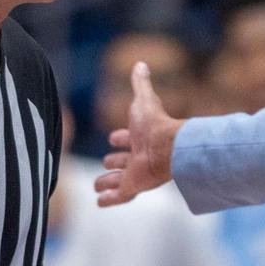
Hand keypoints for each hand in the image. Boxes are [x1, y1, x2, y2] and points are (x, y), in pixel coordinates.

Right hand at [95, 61, 183, 206]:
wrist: (168, 147)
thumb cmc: (155, 124)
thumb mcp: (143, 100)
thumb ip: (140, 84)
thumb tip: (141, 64)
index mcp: (140, 137)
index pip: (128, 138)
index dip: (120, 138)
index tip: (113, 138)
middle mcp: (138, 156)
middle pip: (123, 161)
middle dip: (115, 162)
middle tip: (107, 162)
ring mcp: (135, 174)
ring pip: (118, 180)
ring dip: (107, 182)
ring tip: (96, 186)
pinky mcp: (133, 187)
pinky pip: (118, 196)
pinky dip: (108, 199)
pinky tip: (99, 201)